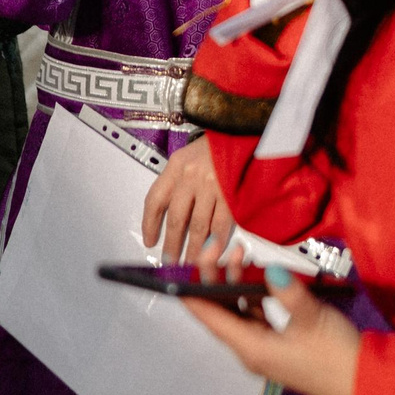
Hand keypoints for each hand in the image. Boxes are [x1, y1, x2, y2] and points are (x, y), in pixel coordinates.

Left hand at [140, 138, 232, 263]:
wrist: (245, 131)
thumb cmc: (218, 146)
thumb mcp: (189, 156)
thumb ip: (178, 181)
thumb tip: (170, 213)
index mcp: (177, 165)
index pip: (155, 199)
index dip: (150, 224)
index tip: (150, 240)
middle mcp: (192, 176)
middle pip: (177, 218)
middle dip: (172, 244)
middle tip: (170, 261)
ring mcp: (212, 186)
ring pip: (198, 226)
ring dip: (193, 249)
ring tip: (189, 263)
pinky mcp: (231, 195)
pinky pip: (221, 224)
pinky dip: (215, 242)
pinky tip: (211, 252)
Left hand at [183, 263, 361, 394]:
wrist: (363, 385)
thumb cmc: (335, 356)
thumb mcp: (312, 320)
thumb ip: (289, 293)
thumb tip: (271, 270)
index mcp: (251, 348)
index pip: (209, 317)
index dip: (192, 288)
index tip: (188, 259)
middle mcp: (251, 349)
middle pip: (220, 311)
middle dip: (214, 277)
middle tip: (221, 244)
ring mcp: (265, 347)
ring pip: (238, 311)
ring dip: (234, 283)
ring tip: (241, 253)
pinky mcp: (280, 343)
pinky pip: (256, 315)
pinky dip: (253, 294)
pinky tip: (261, 274)